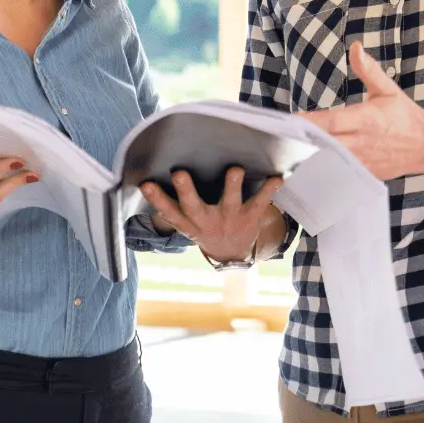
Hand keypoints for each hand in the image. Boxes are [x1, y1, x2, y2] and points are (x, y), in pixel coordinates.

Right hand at [141, 167, 283, 262]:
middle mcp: (206, 221)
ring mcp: (228, 219)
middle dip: (186, 190)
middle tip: (179, 174)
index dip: (156, 199)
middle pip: (193, 206)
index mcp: (189, 222)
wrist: (231, 252)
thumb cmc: (204, 226)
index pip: (168, 211)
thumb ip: (173, 203)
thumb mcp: (187, 222)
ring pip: (228, 202)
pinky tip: (277, 178)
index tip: (146, 184)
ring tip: (235, 170)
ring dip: (231, 186)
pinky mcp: (249, 217)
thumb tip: (149, 178)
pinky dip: (269, 190)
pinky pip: (260, 202)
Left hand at [300, 42, 423, 180]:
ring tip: (287, 152)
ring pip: (330, 162)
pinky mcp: (364, 174)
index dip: (312, 122)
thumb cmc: (404, 116)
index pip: (333, 121)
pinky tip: (306, 168)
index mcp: (367, 119)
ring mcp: (363, 161)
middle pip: (326, 143)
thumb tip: (355, 47)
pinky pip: (339, 174)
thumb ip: (369, 70)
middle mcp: (362, 142)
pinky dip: (324, 170)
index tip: (292, 120)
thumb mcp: (387, 90)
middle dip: (304, 141)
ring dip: (310, 157)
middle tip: (280, 137)